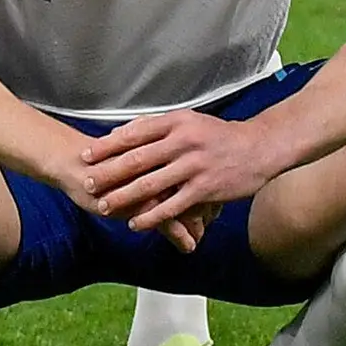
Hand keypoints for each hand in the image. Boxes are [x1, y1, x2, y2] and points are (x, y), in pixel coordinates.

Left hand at [80, 108, 276, 237]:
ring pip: (151, 184)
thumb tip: (123, 133)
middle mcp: (183, 142)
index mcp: (176, 123)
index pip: (134, 133)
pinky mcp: (204, 188)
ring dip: (124, 196)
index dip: (108, 145)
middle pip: (137, 159)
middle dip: (108, 172)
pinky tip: (135, 223)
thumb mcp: (189, 121)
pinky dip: (151, 216)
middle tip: (87, 182)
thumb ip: (158, 127)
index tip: (87, 154)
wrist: (258, 147)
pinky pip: (172, 206)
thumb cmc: (219, 136)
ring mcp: (194, 166)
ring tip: (103, 206)